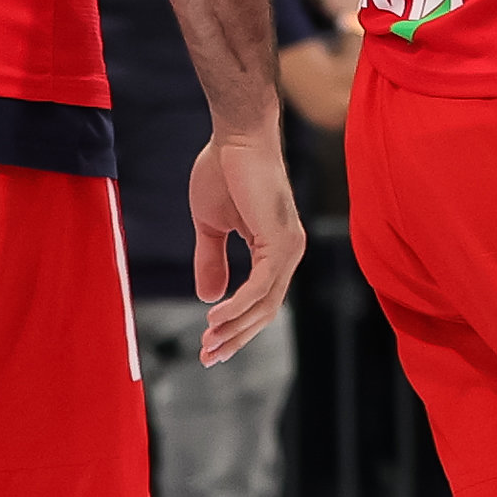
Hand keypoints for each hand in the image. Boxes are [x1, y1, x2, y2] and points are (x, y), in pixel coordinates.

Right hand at [187, 126, 306, 363]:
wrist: (234, 138)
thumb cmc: (223, 171)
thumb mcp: (210, 226)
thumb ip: (211, 261)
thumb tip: (209, 298)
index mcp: (275, 249)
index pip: (259, 300)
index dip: (235, 326)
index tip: (209, 347)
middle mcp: (289, 253)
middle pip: (265, 311)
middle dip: (235, 337)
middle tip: (207, 358)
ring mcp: (290, 248)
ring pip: (264, 304)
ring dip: (234, 328)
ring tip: (206, 344)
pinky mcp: (281, 241)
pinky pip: (260, 286)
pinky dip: (238, 306)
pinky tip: (214, 318)